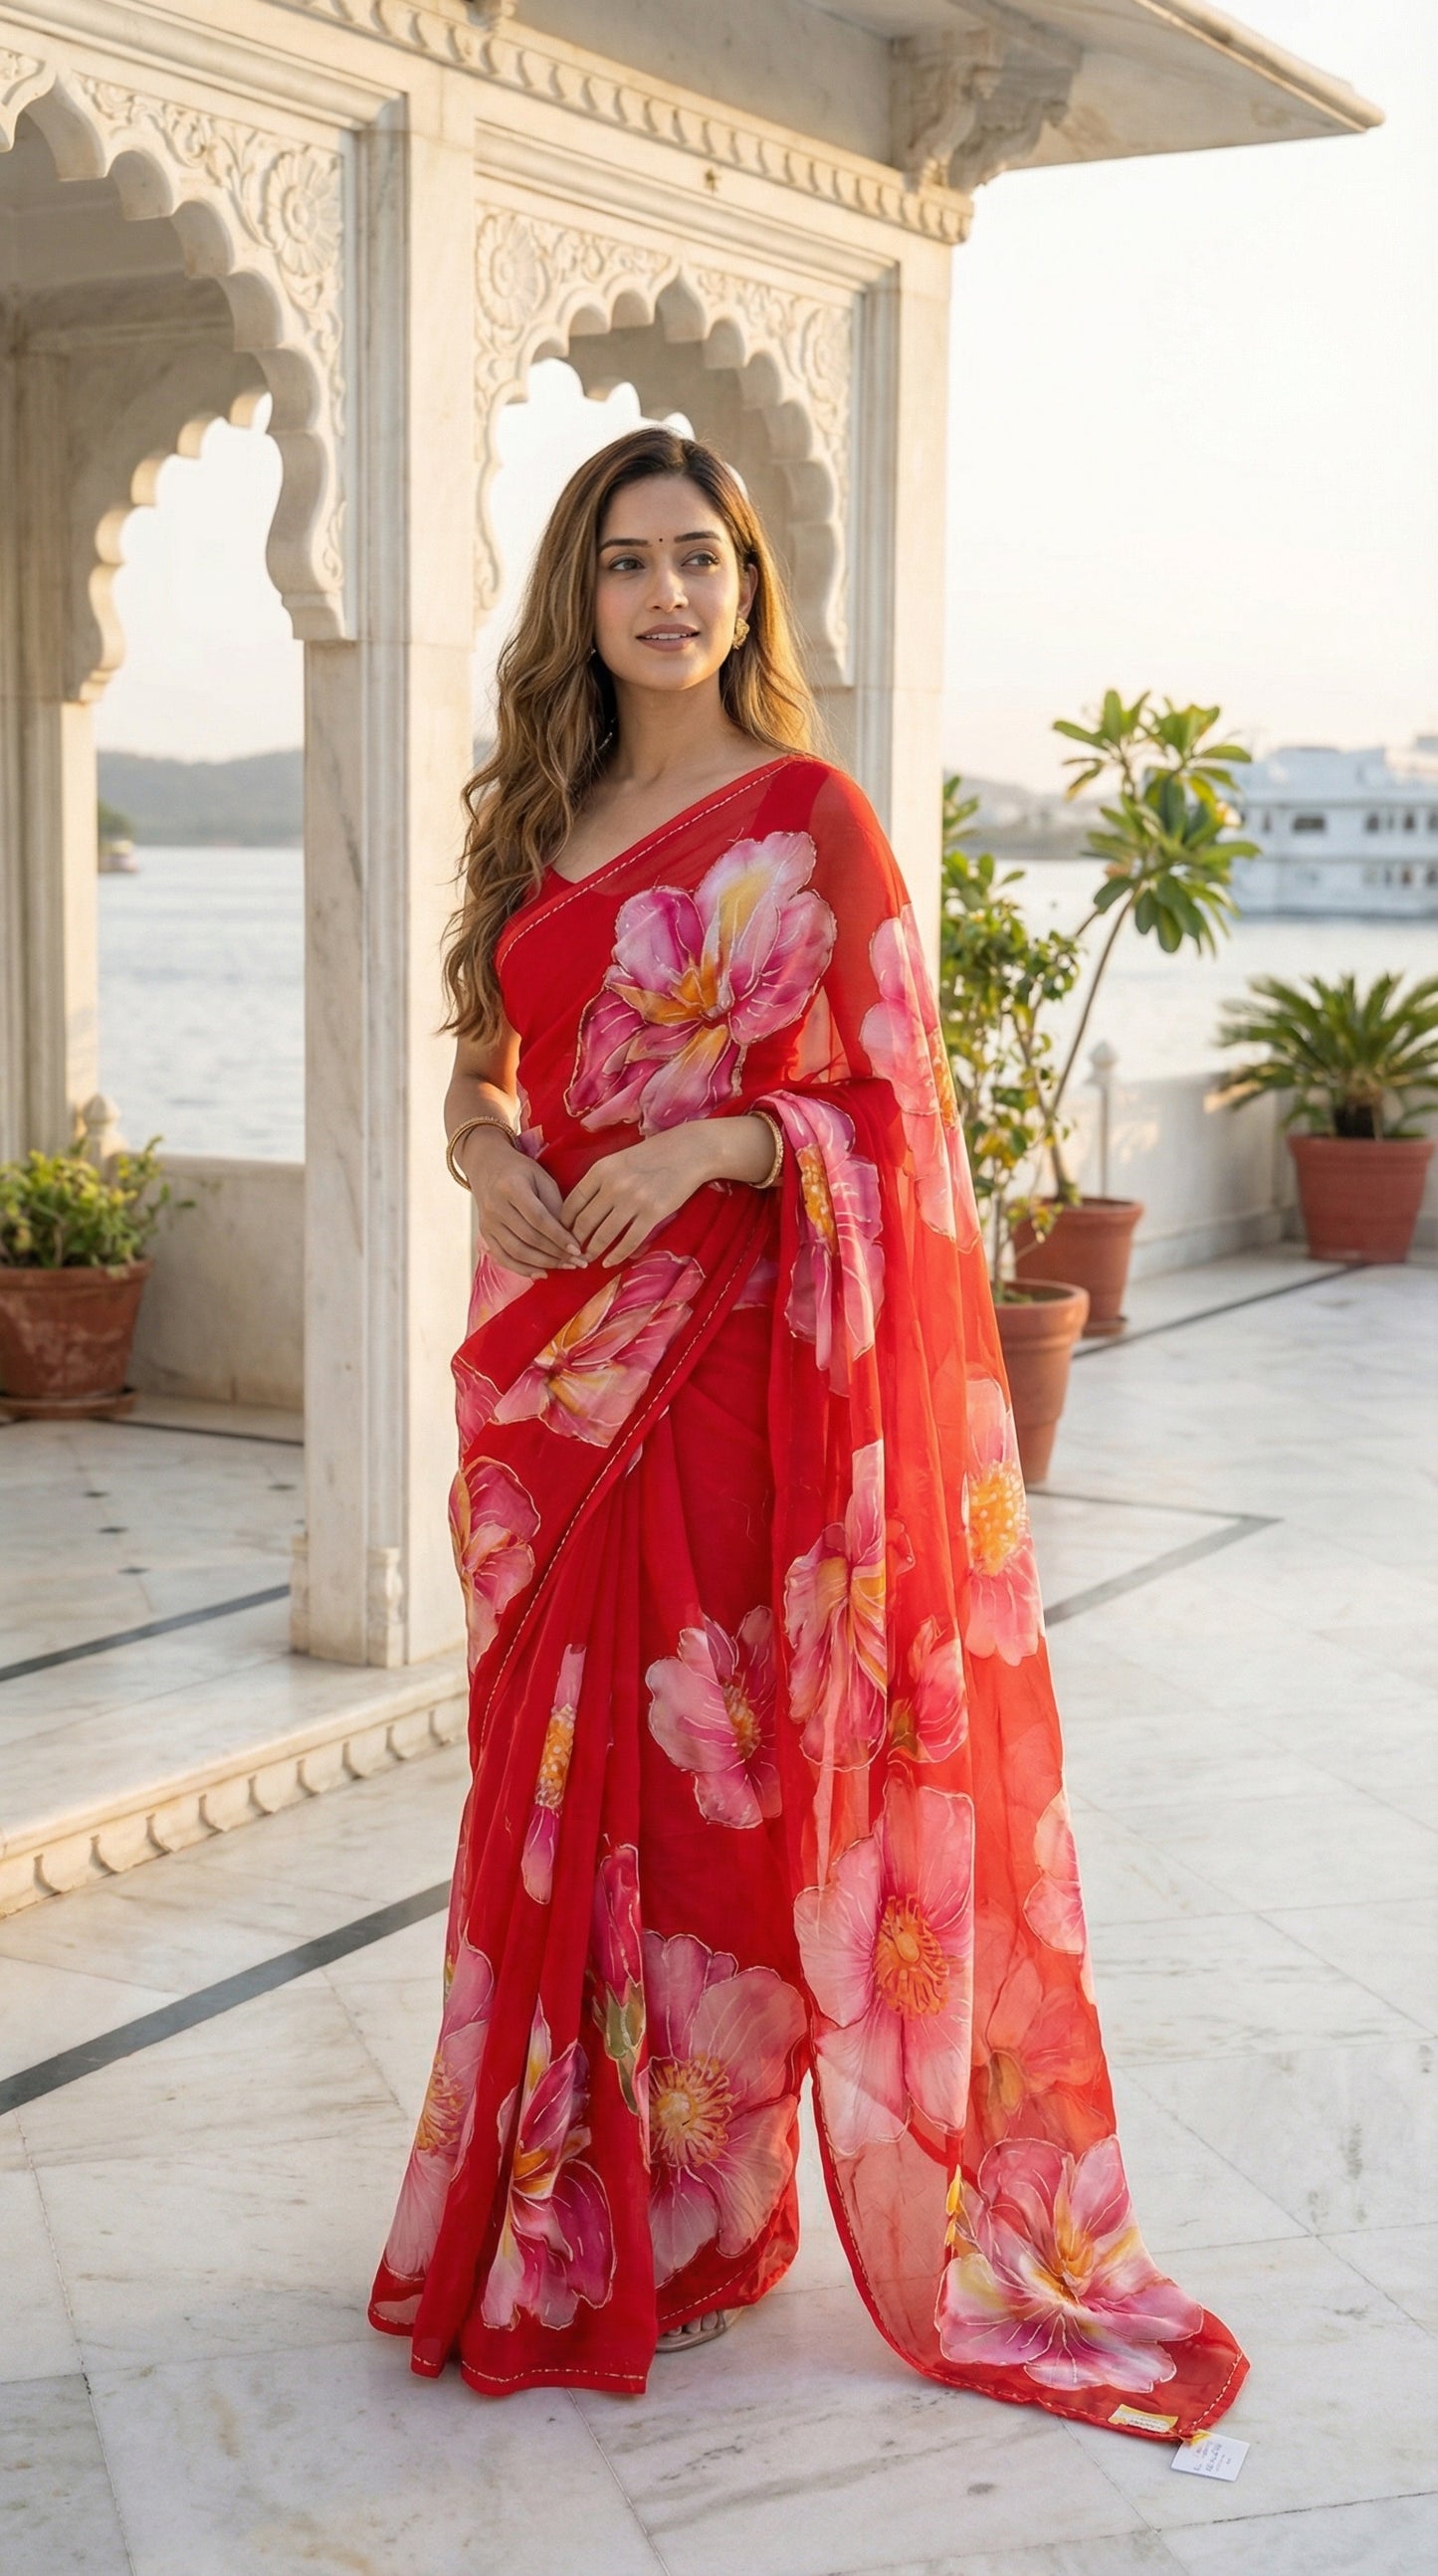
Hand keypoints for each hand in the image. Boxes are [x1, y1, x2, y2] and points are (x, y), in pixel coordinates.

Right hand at [463, 1127, 586, 1276]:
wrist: (487, 1166)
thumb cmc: (520, 1171)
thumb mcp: (542, 1178)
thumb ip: (555, 1204)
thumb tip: (570, 1235)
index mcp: (511, 1188)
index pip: (538, 1218)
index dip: (559, 1236)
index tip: (578, 1249)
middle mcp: (496, 1207)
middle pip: (528, 1238)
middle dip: (556, 1253)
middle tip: (578, 1262)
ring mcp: (488, 1223)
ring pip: (516, 1252)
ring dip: (544, 1263)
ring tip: (565, 1267)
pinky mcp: (485, 1234)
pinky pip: (503, 1258)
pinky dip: (523, 1269)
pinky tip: (543, 1272)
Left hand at [560, 1118, 772, 1267]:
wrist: (690, 1151)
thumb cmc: (652, 1155)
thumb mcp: (618, 1160)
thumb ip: (600, 1180)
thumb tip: (580, 1208)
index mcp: (600, 1170)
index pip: (572, 1203)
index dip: (563, 1224)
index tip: (561, 1235)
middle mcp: (613, 1185)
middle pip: (584, 1222)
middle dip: (575, 1242)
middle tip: (572, 1253)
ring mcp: (634, 1200)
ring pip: (604, 1235)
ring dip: (593, 1251)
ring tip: (588, 1259)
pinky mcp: (653, 1213)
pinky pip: (630, 1241)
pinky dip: (617, 1255)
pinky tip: (611, 1262)